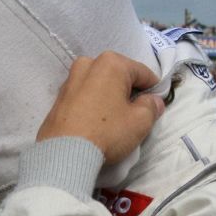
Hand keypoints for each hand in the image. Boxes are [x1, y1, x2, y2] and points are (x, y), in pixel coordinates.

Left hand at [36, 51, 163, 165]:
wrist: (64, 153)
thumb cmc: (107, 132)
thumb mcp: (140, 122)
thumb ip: (152, 107)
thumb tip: (154, 101)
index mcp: (111, 63)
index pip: (143, 72)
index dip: (154, 89)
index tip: (157, 105)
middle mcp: (88, 64)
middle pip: (119, 76)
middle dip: (129, 91)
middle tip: (135, 113)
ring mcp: (70, 80)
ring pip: (100, 85)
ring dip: (110, 97)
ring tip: (115, 119)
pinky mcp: (59, 98)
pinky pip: (84, 96)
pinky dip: (93, 104)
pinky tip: (96, 122)